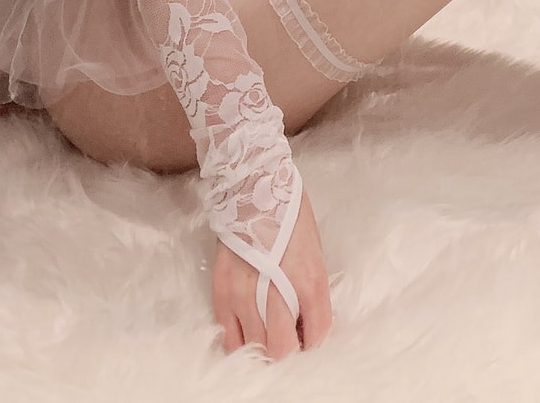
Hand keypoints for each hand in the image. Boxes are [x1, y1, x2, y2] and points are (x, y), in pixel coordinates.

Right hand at [211, 188, 332, 359]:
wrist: (253, 188)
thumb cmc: (290, 215)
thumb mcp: (314, 252)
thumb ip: (312, 291)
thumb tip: (306, 321)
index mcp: (309, 281)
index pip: (318, 334)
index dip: (314, 341)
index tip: (310, 336)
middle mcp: (277, 294)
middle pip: (282, 350)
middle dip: (288, 349)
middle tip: (288, 336)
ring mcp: (245, 297)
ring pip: (256, 348)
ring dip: (265, 345)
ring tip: (268, 332)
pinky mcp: (222, 295)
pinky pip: (229, 338)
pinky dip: (241, 341)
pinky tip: (248, 330)